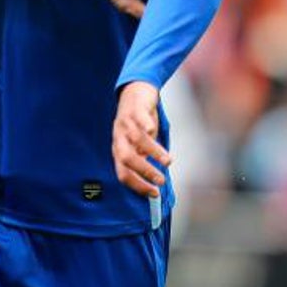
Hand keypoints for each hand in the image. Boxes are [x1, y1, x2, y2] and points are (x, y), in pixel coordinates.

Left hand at [112, 81, 169, 197]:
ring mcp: (126, 122)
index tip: (154, 194)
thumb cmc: (140, 125)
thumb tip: (157, 183)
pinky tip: (152, 130)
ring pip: (136, 139)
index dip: (137, 185)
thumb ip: (144, 161)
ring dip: (152, 152)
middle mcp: (119, 137)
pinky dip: (144, 124)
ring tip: (168, 162)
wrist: (136, 92)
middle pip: (126, 158)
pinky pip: (137, 117)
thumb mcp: (139, 145)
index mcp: (119, 149)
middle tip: (161, 180)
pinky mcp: (134, 109)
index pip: (122, 173)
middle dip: (144, 171)